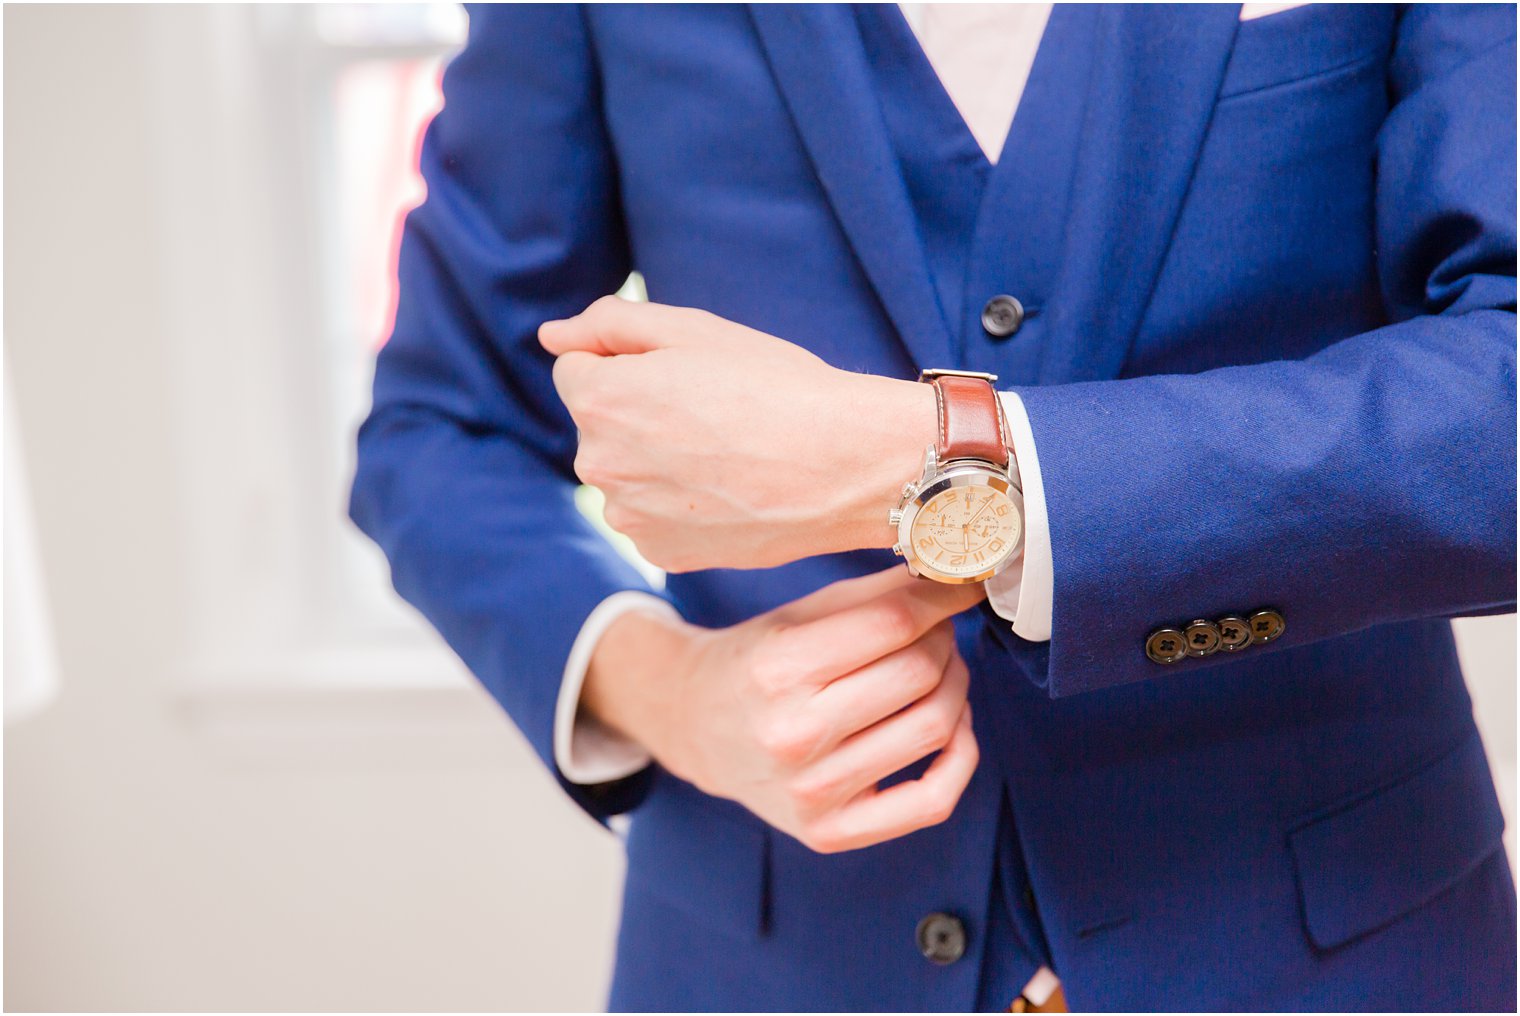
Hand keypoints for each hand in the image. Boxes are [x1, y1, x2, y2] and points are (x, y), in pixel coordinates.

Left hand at [539, 296, 934, 571]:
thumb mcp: (693, 329)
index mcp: (598, 400)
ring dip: (657, 462)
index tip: (683, 374)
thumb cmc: (776, 386)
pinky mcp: (662, 553)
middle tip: (713, 411)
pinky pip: (654, 517)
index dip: (629, 364)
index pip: (576, 371)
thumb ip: (608, 324)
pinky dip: (681, 504)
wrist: (843, 465)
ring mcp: (629, 516)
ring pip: (628, 475)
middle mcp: (598, 464)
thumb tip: (552, 338)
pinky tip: (728, 490)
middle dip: (638, 414)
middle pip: (599, 427)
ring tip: (726, 453)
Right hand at [582, 567, 985, 852]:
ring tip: (940, 671)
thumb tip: (949, 576)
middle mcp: (792, 735)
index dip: (939, 599)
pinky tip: (953, 725)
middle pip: (917, 674)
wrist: (695, 729)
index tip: (957, 587)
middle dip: (944, 640)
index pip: (891, 625)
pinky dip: (962, 756)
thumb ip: (874, 595)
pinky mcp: (830, 833)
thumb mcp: (798, 615)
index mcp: (776, 669)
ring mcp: (812, 792)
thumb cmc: (753, 664)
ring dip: (955, 686)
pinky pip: (933, 800)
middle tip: (938, 629)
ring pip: (934, 727)